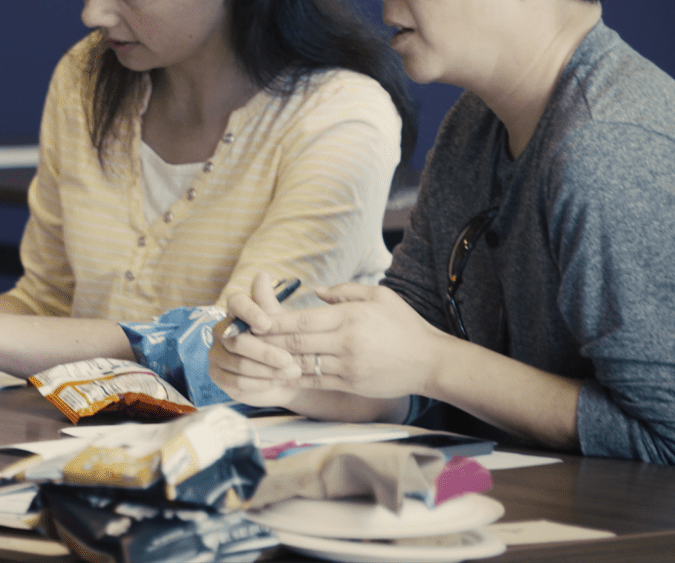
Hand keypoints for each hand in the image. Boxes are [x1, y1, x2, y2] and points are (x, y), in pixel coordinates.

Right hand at [209, 272, 305, 406]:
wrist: (285, 375)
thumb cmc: (283, 344)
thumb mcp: (282, 324)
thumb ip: (269, 302)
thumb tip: (263, 274)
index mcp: (236, 312)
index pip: (235, 303)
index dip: (250, 312)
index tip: (267, 324)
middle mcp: (221, 331)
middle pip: (237, 340)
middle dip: (266, 352)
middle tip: (289, 360)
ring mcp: (216, 354)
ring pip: (239, 363)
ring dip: (268, 370)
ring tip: (291, 372)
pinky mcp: (217, 376)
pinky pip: (236, 382)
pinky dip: (260, 384)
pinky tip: (277, 382)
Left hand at [250, 282, 455, 398]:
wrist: (431, 361)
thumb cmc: (404, 325)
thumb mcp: (379, 296)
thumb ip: (345, 291)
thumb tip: (317, 291)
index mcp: (348, 317)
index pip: (301, 321)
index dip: (273, 323)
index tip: (253, 321)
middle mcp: (345, 342)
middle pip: (295, 344)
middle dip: (266, 343)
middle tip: (243, 341)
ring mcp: (347, 365)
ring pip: (302, 364)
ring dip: (275, 363)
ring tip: (252, 360)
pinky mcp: (351, 383)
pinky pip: (316, 381)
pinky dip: (295, 378)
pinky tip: (278, 375)